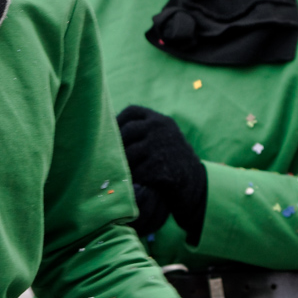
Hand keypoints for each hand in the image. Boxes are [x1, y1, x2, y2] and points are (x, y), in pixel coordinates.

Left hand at [117, 105, 208, 243]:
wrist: (196, 186)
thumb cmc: (169, 161)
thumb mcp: (161, 139)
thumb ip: (140, 131)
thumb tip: (102, 128)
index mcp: (160, 120)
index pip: (132, 112)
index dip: (116, 121)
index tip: (108, 134)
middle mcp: (161, 129)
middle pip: (125, 133)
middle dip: (115, 148)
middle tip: (106, 159)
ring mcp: (161, 147)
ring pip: (128, 155)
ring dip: (121, 166)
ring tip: (118, 173)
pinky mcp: (161, 168)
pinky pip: (136, 173)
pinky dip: (132, 180)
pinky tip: (132, 184)